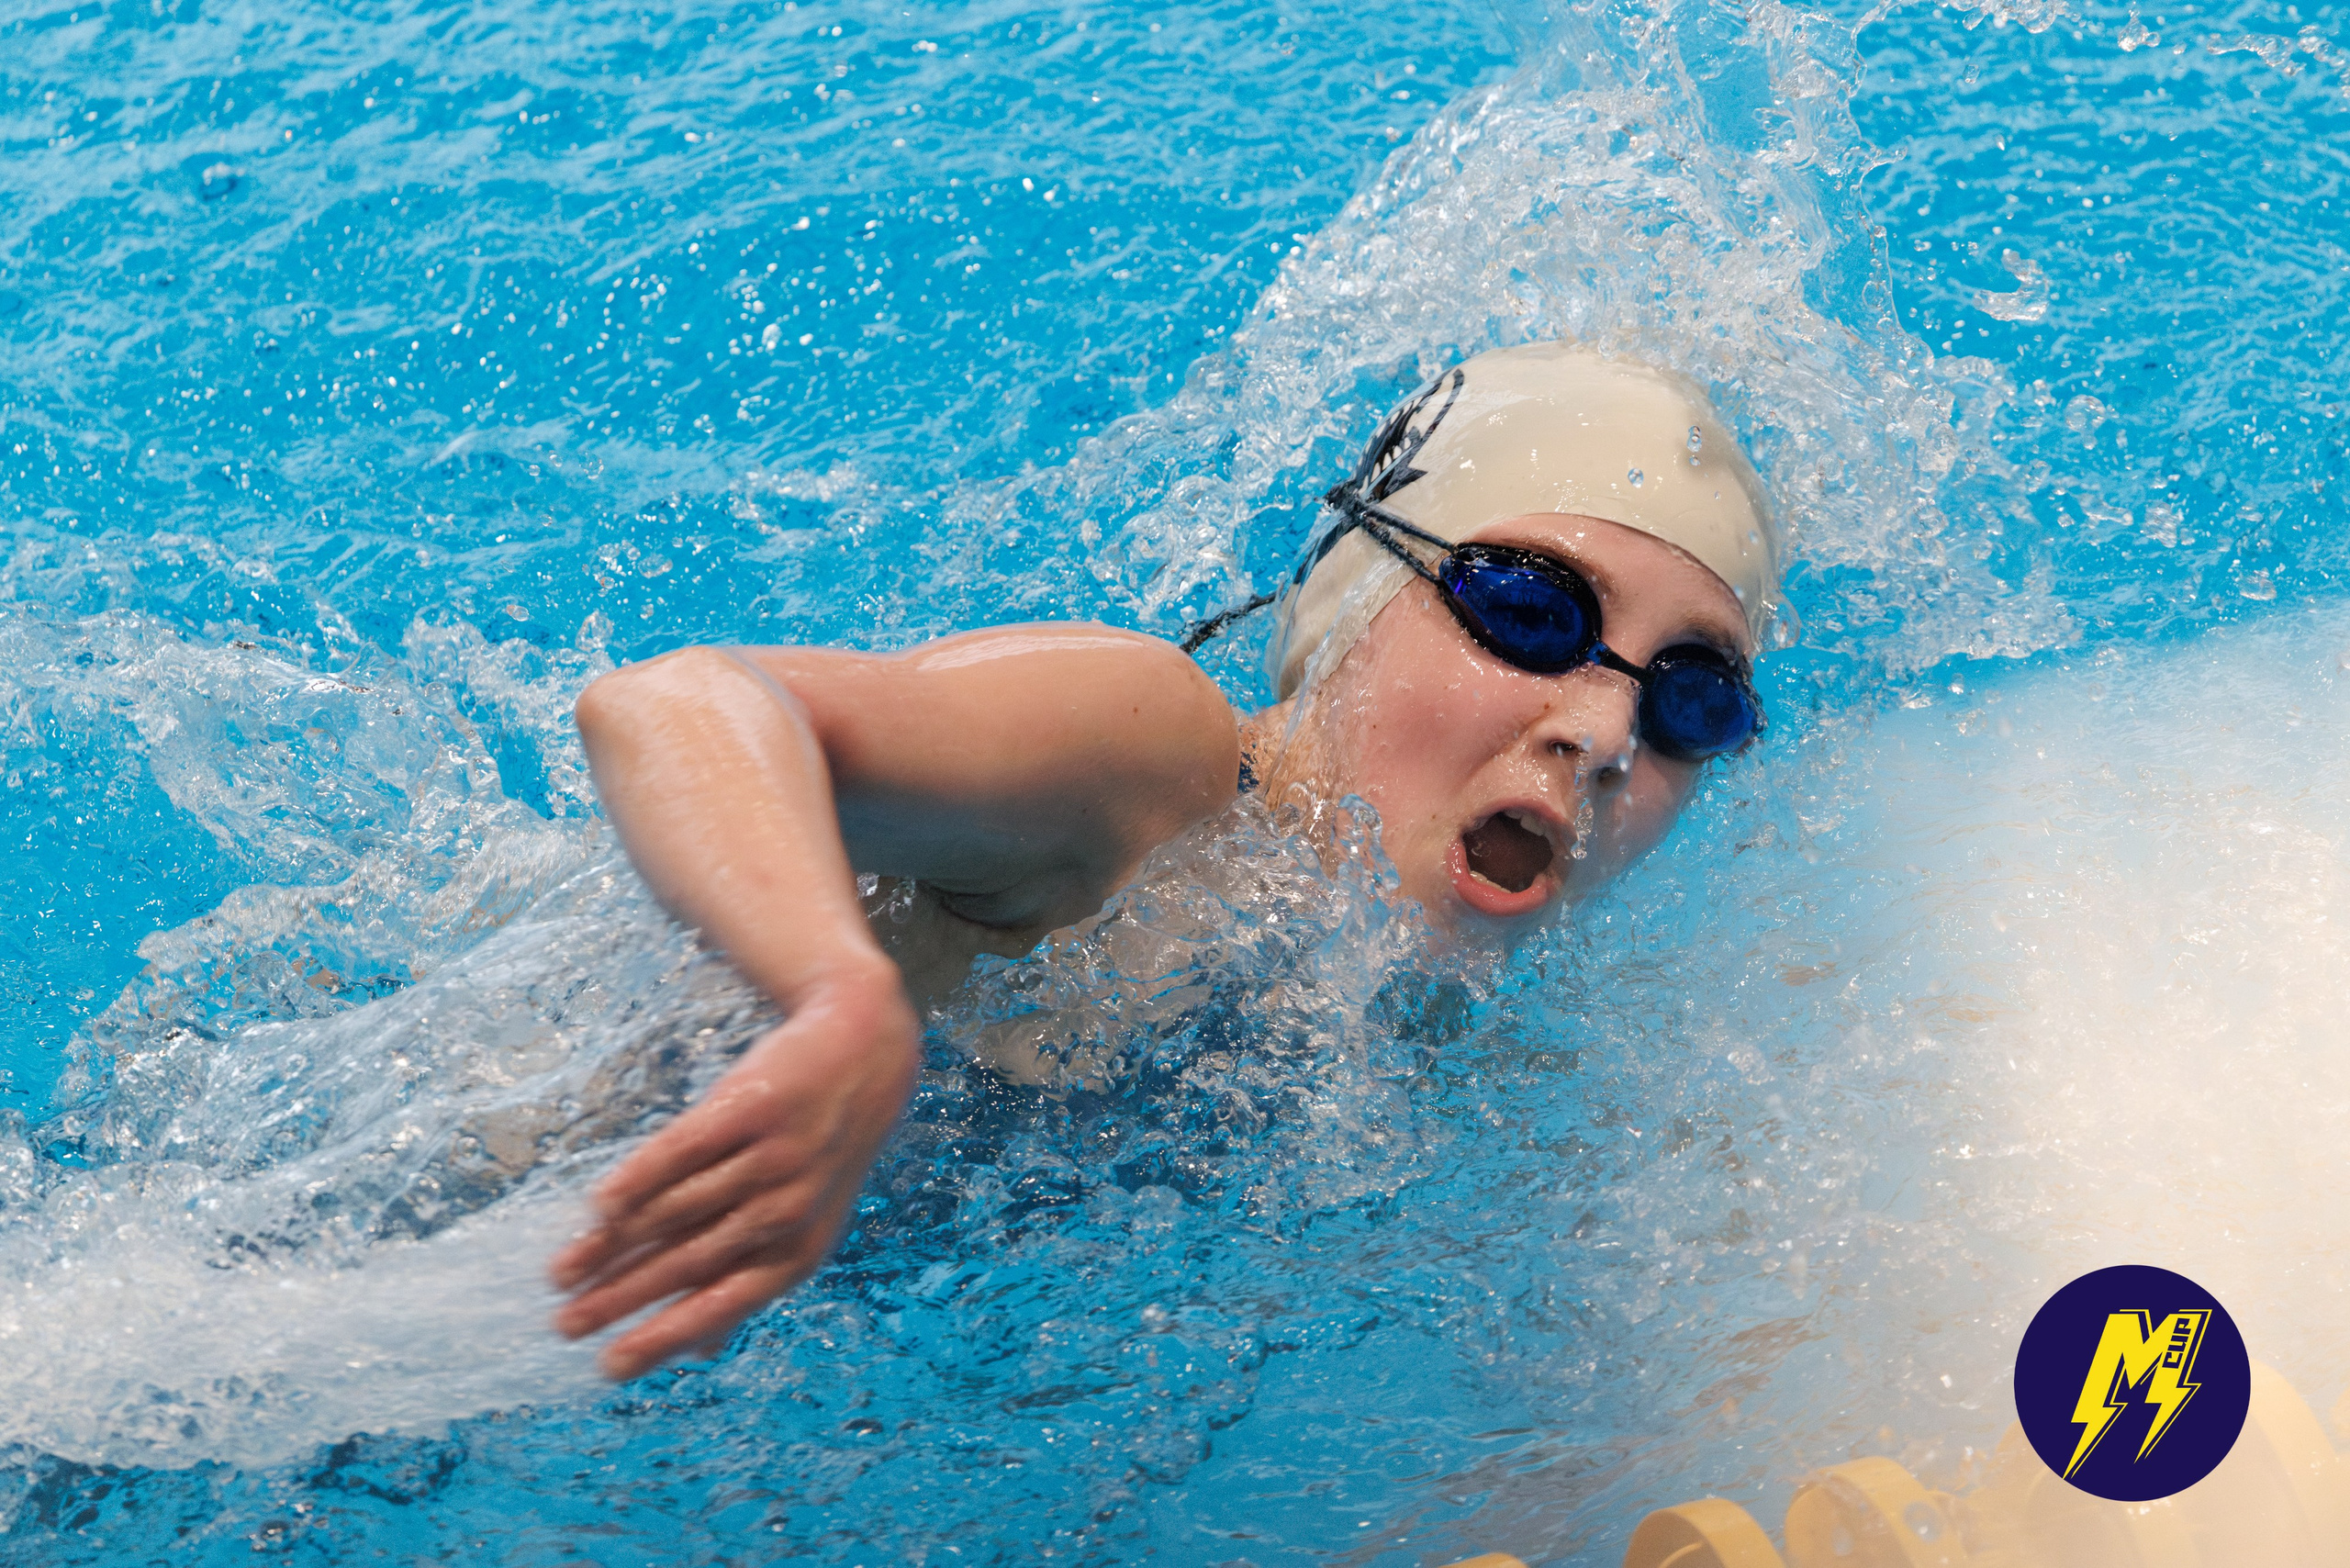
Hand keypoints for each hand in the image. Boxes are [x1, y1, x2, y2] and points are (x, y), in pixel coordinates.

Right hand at [549, 967, 919, 1378]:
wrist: (865, 1052)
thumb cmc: (821, 1154)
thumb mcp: (807, 1225)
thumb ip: (754, 1279)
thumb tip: (702, 1352)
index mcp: (799, 1252)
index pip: (721, 1305)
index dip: (662, 1337)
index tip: (607, 1368)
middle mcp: (786, 1209)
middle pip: (685, 1262)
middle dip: (619, 1300)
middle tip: (563, 1324)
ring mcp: (770, 1157)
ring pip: (673, 1211)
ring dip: (609, 1246)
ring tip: (560, 1272)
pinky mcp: (749, 1104)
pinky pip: (680, 1150)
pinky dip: (636, 1180)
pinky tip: (597, 1206)